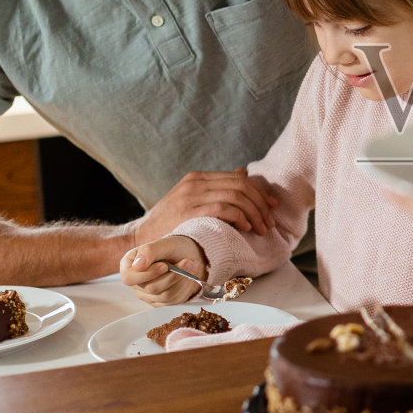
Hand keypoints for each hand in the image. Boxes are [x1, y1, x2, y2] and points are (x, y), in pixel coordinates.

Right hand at [120, 235, 208, 304]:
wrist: (187, 256)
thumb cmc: (172, 248)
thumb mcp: (163, 244)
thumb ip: (149, 251)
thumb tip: (138, 265)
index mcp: (129, 266)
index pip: (129, 278)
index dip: (148, 274)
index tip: (164, 266)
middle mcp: (136, 283)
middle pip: (151, 288)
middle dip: (173, 275)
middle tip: (188, 262)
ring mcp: (148, 295)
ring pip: (165, 295)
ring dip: (182, 280)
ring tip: (191, 265)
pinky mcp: (162, 302)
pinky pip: (174, 300)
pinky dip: (185, 287)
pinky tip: (189, 276)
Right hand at [129, 169, 279, 245]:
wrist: (140, 239)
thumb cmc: (169, 224)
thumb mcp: (192, 201)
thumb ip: (216, 188)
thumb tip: (243, 173)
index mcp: (198, 178)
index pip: (239, 179)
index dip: (260, 192)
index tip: (272, 207)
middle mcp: (196, 183)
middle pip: (241, 186)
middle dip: (261, 204)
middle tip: (269, 222)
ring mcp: (192, 196)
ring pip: (236, 196)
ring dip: (255, 213)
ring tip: (261, 229)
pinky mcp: (190, 211)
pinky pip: (224, 208)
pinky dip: (240, 217)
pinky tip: (246, 228)